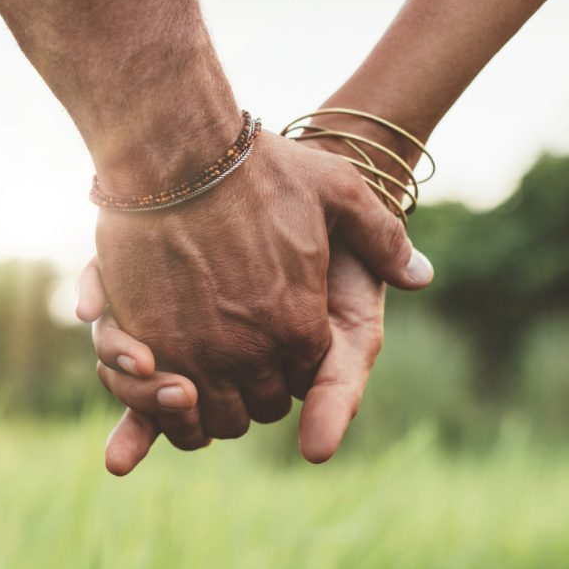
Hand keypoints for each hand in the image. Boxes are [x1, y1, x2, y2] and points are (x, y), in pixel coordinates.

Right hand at [93, 130, 429, 440]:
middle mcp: (251, 351)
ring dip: (210, 406)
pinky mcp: (145, 345)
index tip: (278, 346)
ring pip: (211, 417)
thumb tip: (422, 277)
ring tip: (203, 378)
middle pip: (258, 408)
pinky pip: (156, 403)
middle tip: (242, 364)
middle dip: (255, 391)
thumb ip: (383, 239)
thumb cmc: (258, 169)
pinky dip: (161, 403)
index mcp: (300, 323)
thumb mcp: (338, 190)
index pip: (305, 380)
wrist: (175, 152)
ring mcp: (195, 353)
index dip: (293, 367)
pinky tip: (163, 379)